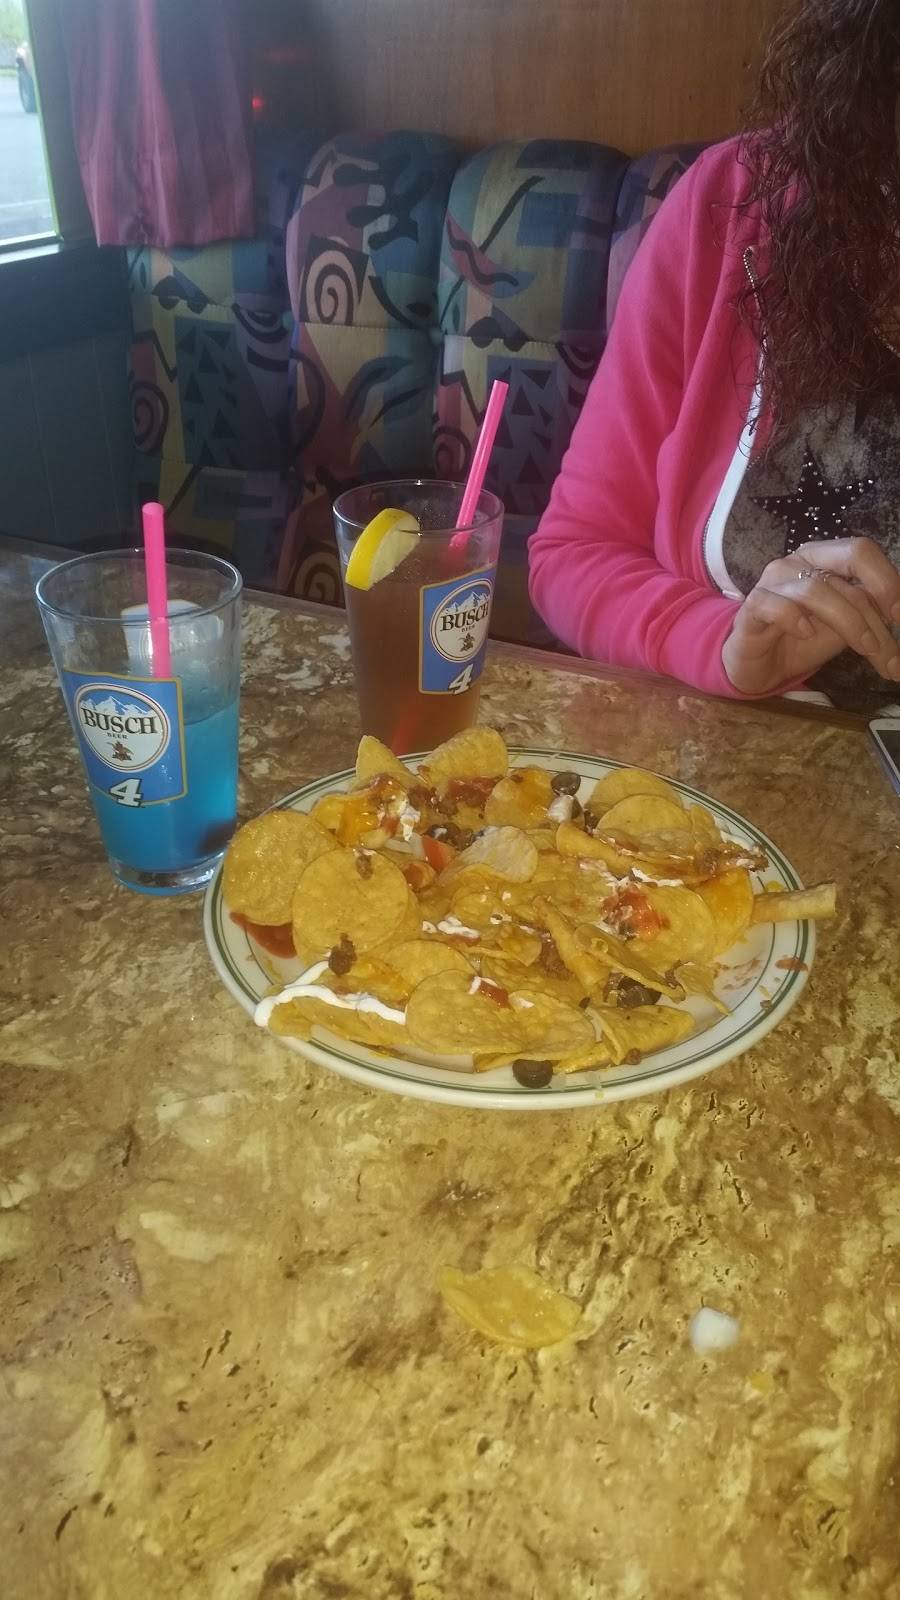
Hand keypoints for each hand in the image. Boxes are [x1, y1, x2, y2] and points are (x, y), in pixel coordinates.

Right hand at [721, 537, 899, 695]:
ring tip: (863, 650)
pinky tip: (806, 635)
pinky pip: (776, 605)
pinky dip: (796, 620)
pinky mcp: (753, 607)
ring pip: (817, 589)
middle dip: (873, 612)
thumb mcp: (846, 629)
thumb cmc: (802, 641)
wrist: (758, 666)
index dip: (887, 579)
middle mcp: (798, 561)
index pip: (861, 551)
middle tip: (884, 648)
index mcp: (824, 558)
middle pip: (847, 563)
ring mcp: (773, 582)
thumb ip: (871, 617)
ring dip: (849, 623)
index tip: (899, 616)